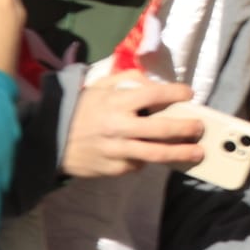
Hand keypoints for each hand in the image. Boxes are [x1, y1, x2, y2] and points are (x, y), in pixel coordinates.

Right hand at [62, 71, 204, 176]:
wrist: (49, 141)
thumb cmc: (81, 110)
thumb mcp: (101, 86)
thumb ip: (129, 80)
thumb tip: (155, 83)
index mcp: (116, 103)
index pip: (154, 94)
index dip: (176, 93)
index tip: (190, 94)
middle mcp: (118, 127)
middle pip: (161, 129)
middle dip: (186, 128)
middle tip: (200, 127)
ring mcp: (115, 150)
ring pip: (154, 154)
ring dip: (180, 153)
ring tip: (197, 152)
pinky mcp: (112, 169)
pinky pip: (136, 165)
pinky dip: (147, 159)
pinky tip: (155, 155)